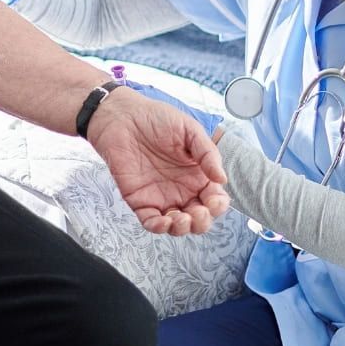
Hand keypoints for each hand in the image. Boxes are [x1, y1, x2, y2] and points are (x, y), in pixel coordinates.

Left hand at [87, 87, 228, 235]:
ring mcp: (161, 196)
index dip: (218, 205)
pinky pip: (151, 221)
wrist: (122, 116)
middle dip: (203, 222)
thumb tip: (222, 178)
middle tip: (199, 212)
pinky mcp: (140, 200)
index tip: (214, 200)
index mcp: (197, 175)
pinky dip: (158, 227)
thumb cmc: (156, 119)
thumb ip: (207, 153)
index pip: (214, 199)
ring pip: (177, 225)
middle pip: (199, 218)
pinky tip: (163, 221)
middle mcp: (182, 189)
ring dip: (183, 229)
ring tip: (182, 219)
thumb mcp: (189, 130)